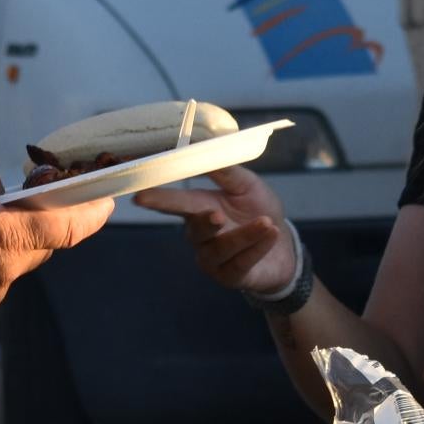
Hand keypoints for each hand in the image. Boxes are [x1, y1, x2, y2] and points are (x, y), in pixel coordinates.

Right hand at [0, 163, 113, 316]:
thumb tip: (5, 199)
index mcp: (11, 237)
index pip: (70, 228)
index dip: (93, 214)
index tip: (106, 202)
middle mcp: (8, 272)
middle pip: (43, 246)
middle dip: (43, 225)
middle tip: (33, 204)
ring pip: (16, 265)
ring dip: (9, 246)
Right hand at [133, 163, 295, 297]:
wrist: (283, 247)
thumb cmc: (258, 211)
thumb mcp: (246, 185)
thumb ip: (226, 170)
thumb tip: (204, 148)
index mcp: (199, 208)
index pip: (176, 203)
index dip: (158, 200)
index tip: (140, 196)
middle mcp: (200, 236)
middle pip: (195, 230)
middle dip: (204, 223)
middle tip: (217, 215)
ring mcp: (213, 259)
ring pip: (221, 249)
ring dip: (244, 235)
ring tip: (266, 222)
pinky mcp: (230, 276)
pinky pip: (240, 263)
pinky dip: (257, 247)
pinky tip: (271, 234)